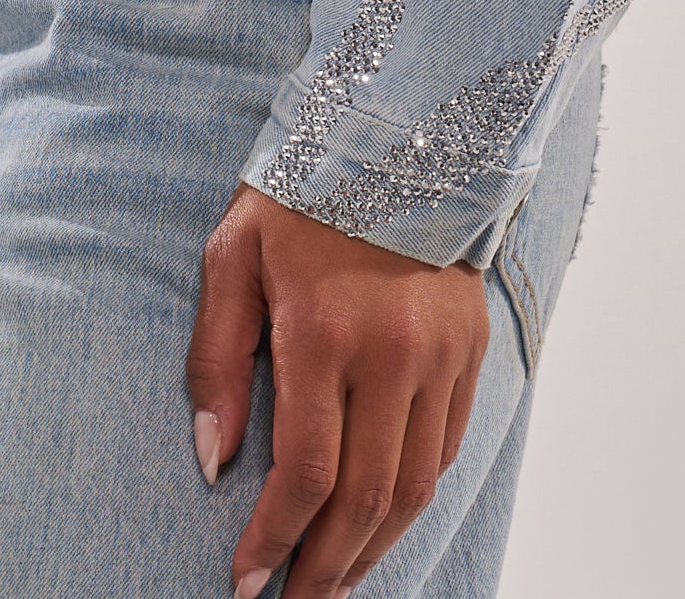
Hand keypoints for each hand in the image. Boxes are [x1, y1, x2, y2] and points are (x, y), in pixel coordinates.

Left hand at [185, 182, 488, 596]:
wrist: (396, 131)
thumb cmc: (297, 196)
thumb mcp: (233, 259)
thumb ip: (215, 361)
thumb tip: (212, 460)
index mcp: (324, 329)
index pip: (306, 471)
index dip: (275, 539)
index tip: (245, 582)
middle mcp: (393, 350)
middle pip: (365, 498)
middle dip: (325, 568)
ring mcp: (442, 352)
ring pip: (413, 486)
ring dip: (373, 549)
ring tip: (334, 583)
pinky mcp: (472, 347)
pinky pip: (447, 448)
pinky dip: (413, 498)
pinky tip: (381, 522)